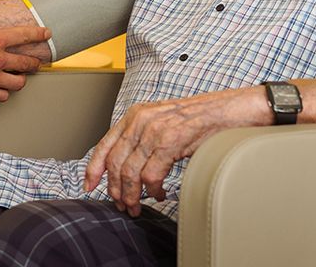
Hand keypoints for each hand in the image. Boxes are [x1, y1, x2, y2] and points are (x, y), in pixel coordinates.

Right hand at [0, 0, 50, 100]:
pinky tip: (3, 88)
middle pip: (26, 63)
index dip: (39, 34)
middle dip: (35, 62)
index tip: (46, 34)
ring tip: (20, 76)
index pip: (24, 36)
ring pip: (18, 82)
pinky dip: (5, 92)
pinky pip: (3, 96)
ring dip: (22, 78)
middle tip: (37, 62)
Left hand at [83, 87, 265, 216]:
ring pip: (130, 173)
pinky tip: (159, 193)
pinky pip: (151, 176)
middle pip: (115, 163)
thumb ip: (141, 138)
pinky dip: (153, 190)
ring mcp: (154, 131)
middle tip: (123, 204)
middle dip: (115, 189)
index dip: (94, 168)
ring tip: (138, 205)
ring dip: (132, 195)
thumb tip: (126, 166)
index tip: (89, 185)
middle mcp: (140, 120)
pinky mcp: (169, 142)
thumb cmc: (197, 119)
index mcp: (134, 115)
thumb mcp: (160, 122)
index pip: (105, 144)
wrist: (226, 110)